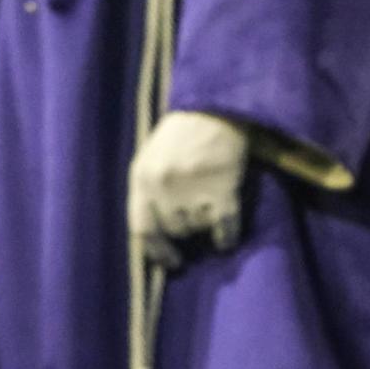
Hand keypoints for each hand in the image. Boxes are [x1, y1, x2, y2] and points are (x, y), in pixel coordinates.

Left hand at [128, 111, 248, 267]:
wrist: (217, 107)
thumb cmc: (184, 131)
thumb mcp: (152, 155)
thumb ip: (149, 188)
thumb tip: (156, 230)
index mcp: (142, 178)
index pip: (143, 229)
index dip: (156, 251)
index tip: (171, 262)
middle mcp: (163, 187)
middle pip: (174, 231)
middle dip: (185, 228)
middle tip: (196, 216)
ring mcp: (192, 189)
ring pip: (198, 228)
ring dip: (205, 223)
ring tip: (211, 206)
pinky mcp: (222, 189)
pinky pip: (224, 228)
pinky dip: (227, 237)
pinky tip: (228, 238)